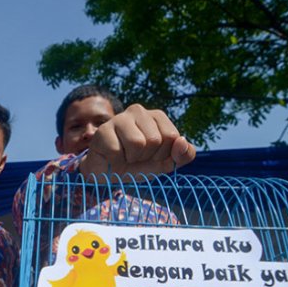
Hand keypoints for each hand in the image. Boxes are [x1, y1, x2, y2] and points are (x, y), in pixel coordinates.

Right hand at [79, 103, 194, 176]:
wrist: (110, 175)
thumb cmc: (139, 165)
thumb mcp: (167, 163)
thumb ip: (185, 155)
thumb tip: (181, 141)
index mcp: (157, 116)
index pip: (172, 137)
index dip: (163, 154)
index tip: (152, 156)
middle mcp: (138, 111)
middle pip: (155, 140)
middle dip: (147, 156)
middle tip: (136, 157)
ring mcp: (119, 118)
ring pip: (137, 143)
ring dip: (131, 158)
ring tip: (125, 157)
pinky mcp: (103, 131)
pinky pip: (117, 151)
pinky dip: (116, 162)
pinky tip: (112, 158)